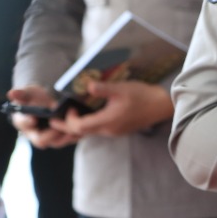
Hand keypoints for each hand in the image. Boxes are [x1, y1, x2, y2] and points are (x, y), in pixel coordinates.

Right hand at [5, 86, 77, 148]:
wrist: (48, 101)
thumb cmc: (35, 97)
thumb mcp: (29, 93)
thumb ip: (21, 94)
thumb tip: (10, 93)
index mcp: (24, 122)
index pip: (23, 124)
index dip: (27, 122)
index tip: (33, 119)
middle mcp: (35, 133)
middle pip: (41, 140)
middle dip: (51, 134)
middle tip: (59, 127)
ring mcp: (49, 137)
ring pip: (57, 142)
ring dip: (66, 137)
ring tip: (74, 130)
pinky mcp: (62, 137)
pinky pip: (69, 140)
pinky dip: (76, 136)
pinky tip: (84, 130)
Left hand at [55, 81, 173, 137]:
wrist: (162, 105)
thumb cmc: (143, 95)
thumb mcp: (121, 88)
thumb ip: (102, 88)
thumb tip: (86, 85)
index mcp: (108, 121)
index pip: (80, 127)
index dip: (69, 120)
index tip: (67, 108)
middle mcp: (109, 130)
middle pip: (82, 132)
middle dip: (67, 126)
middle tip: (54, 119)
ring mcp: (114, 131)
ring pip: (89, 132)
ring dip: (77, 125)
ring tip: (68, 116)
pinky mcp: (118, 129)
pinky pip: (98, 129)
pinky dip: (88, 124)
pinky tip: (86, 115)